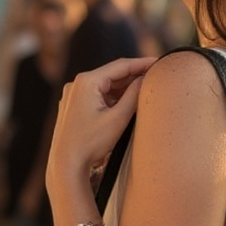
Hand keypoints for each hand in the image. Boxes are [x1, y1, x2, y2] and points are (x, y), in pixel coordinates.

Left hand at [48, 57, 156, 186]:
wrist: (66, 164)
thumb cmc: (90, 144)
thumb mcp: (118, 118)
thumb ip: (133, 95)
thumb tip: (144, 79)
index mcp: (86, 81)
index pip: (120, 66)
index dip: (142, 63)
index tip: (159, 61)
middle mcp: (76, 84)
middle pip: (112, 75)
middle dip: (133, 76)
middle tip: (155, 76)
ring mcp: (72, 94)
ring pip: (105, 86)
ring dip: (123, 88)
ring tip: (143, 91)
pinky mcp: (73, 105)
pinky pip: (96, 95)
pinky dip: (112, 97)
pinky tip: (125, 103)